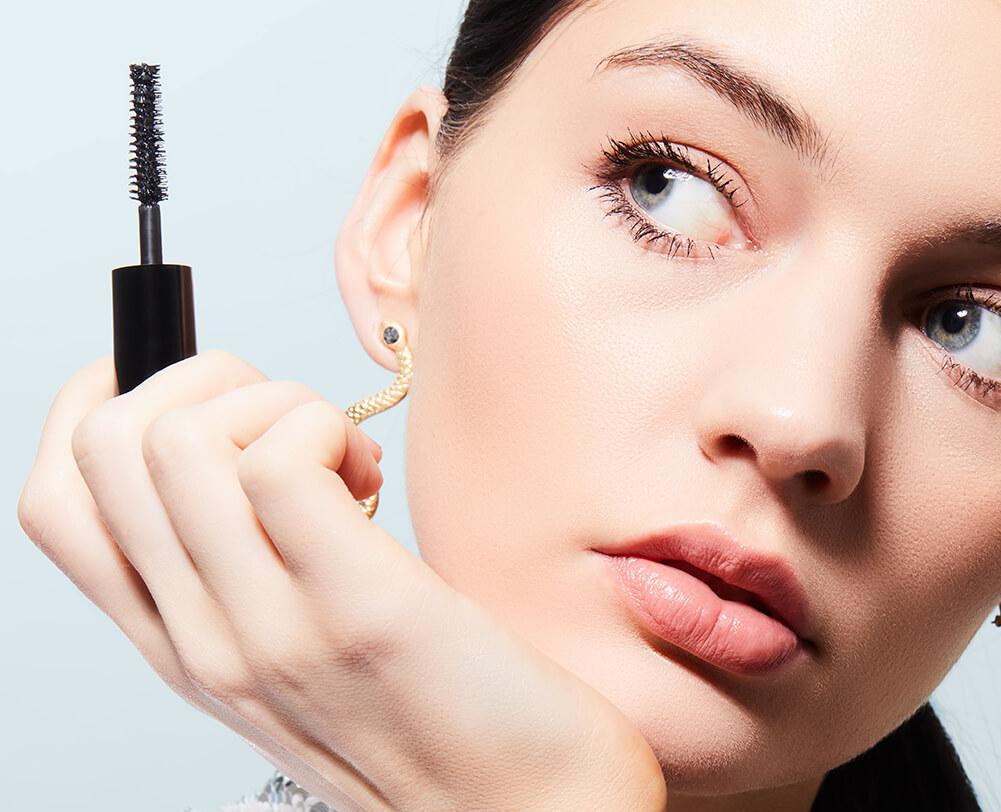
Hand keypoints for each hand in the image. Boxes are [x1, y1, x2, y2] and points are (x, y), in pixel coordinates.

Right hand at [16, 351, 666, 811]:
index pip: (58, 507)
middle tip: (284, 414)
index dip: (91, 407)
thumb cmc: (429, 719)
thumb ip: (241, 571)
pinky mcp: (357, 608)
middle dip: (201, 380)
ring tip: (341, 454)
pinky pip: (285, 463)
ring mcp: (271, 628)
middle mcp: (203, 641)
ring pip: (186, 443)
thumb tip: (238, 450)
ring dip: (275, 402)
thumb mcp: (295, 651)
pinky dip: (326, 428)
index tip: (170, 376)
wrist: (523, 807)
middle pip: (110, 450)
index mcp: (182, 645)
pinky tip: (369, 472)